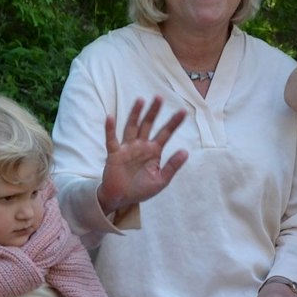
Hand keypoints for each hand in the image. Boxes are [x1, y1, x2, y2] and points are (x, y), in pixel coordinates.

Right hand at [97, 97, 189, 214]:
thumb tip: (185, 151)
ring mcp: (127, 148)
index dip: (173, 123)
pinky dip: (110, 129)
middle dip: (153, 112)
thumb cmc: (141, 189)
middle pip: (148, 125)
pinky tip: (110, 117)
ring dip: (135, 114)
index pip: (165, 133)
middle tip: (159, 97)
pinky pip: (112, 140)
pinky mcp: (114, 154)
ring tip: (140, 100)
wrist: (122, 199)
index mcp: (154, 151)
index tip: (183, 111)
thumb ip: (172, 166)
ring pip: (132, 127)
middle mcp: (141, 145)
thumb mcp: (161, 180)